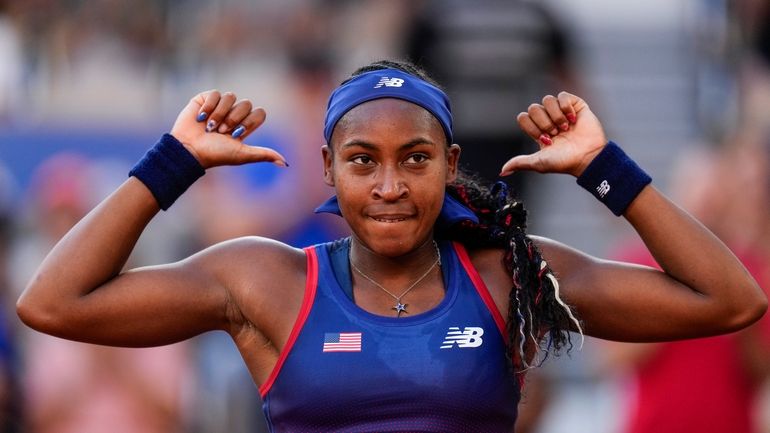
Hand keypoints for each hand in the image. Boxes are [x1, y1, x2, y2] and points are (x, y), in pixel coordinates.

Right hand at [170, 90, 287, 168]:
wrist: (189, 149)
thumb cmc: (216, 154)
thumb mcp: (242, 154)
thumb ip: (264, 154)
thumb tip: (285, 163)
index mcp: (244, 125)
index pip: (260, 113)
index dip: (249, 121)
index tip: (237, 134)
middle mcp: (233, 114)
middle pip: (246, 104)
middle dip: (234, 119)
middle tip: (221, 132)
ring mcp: (219, 105)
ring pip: (231, 97)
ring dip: (220, 114)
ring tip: (210, 127)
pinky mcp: (204, 99)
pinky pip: (215, 93)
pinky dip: (209, 107)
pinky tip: (201, 118)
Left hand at [500, 92, 606, 176]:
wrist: (587, 157)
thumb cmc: (564, 162)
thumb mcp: (539, 163)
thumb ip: (520, 163)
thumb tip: (502, 172)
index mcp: (538, 130)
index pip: (523, 117)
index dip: (532, 127)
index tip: (545, 139)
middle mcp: (548, 119)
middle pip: (533, 108)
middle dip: (544, 123)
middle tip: (556, 134)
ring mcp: (561, 111)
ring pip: (547, 100)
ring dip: (556, 116)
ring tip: (565, 128)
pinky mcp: (575, 105)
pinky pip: (562, 95)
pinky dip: (566, 107)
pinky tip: (573, 119)